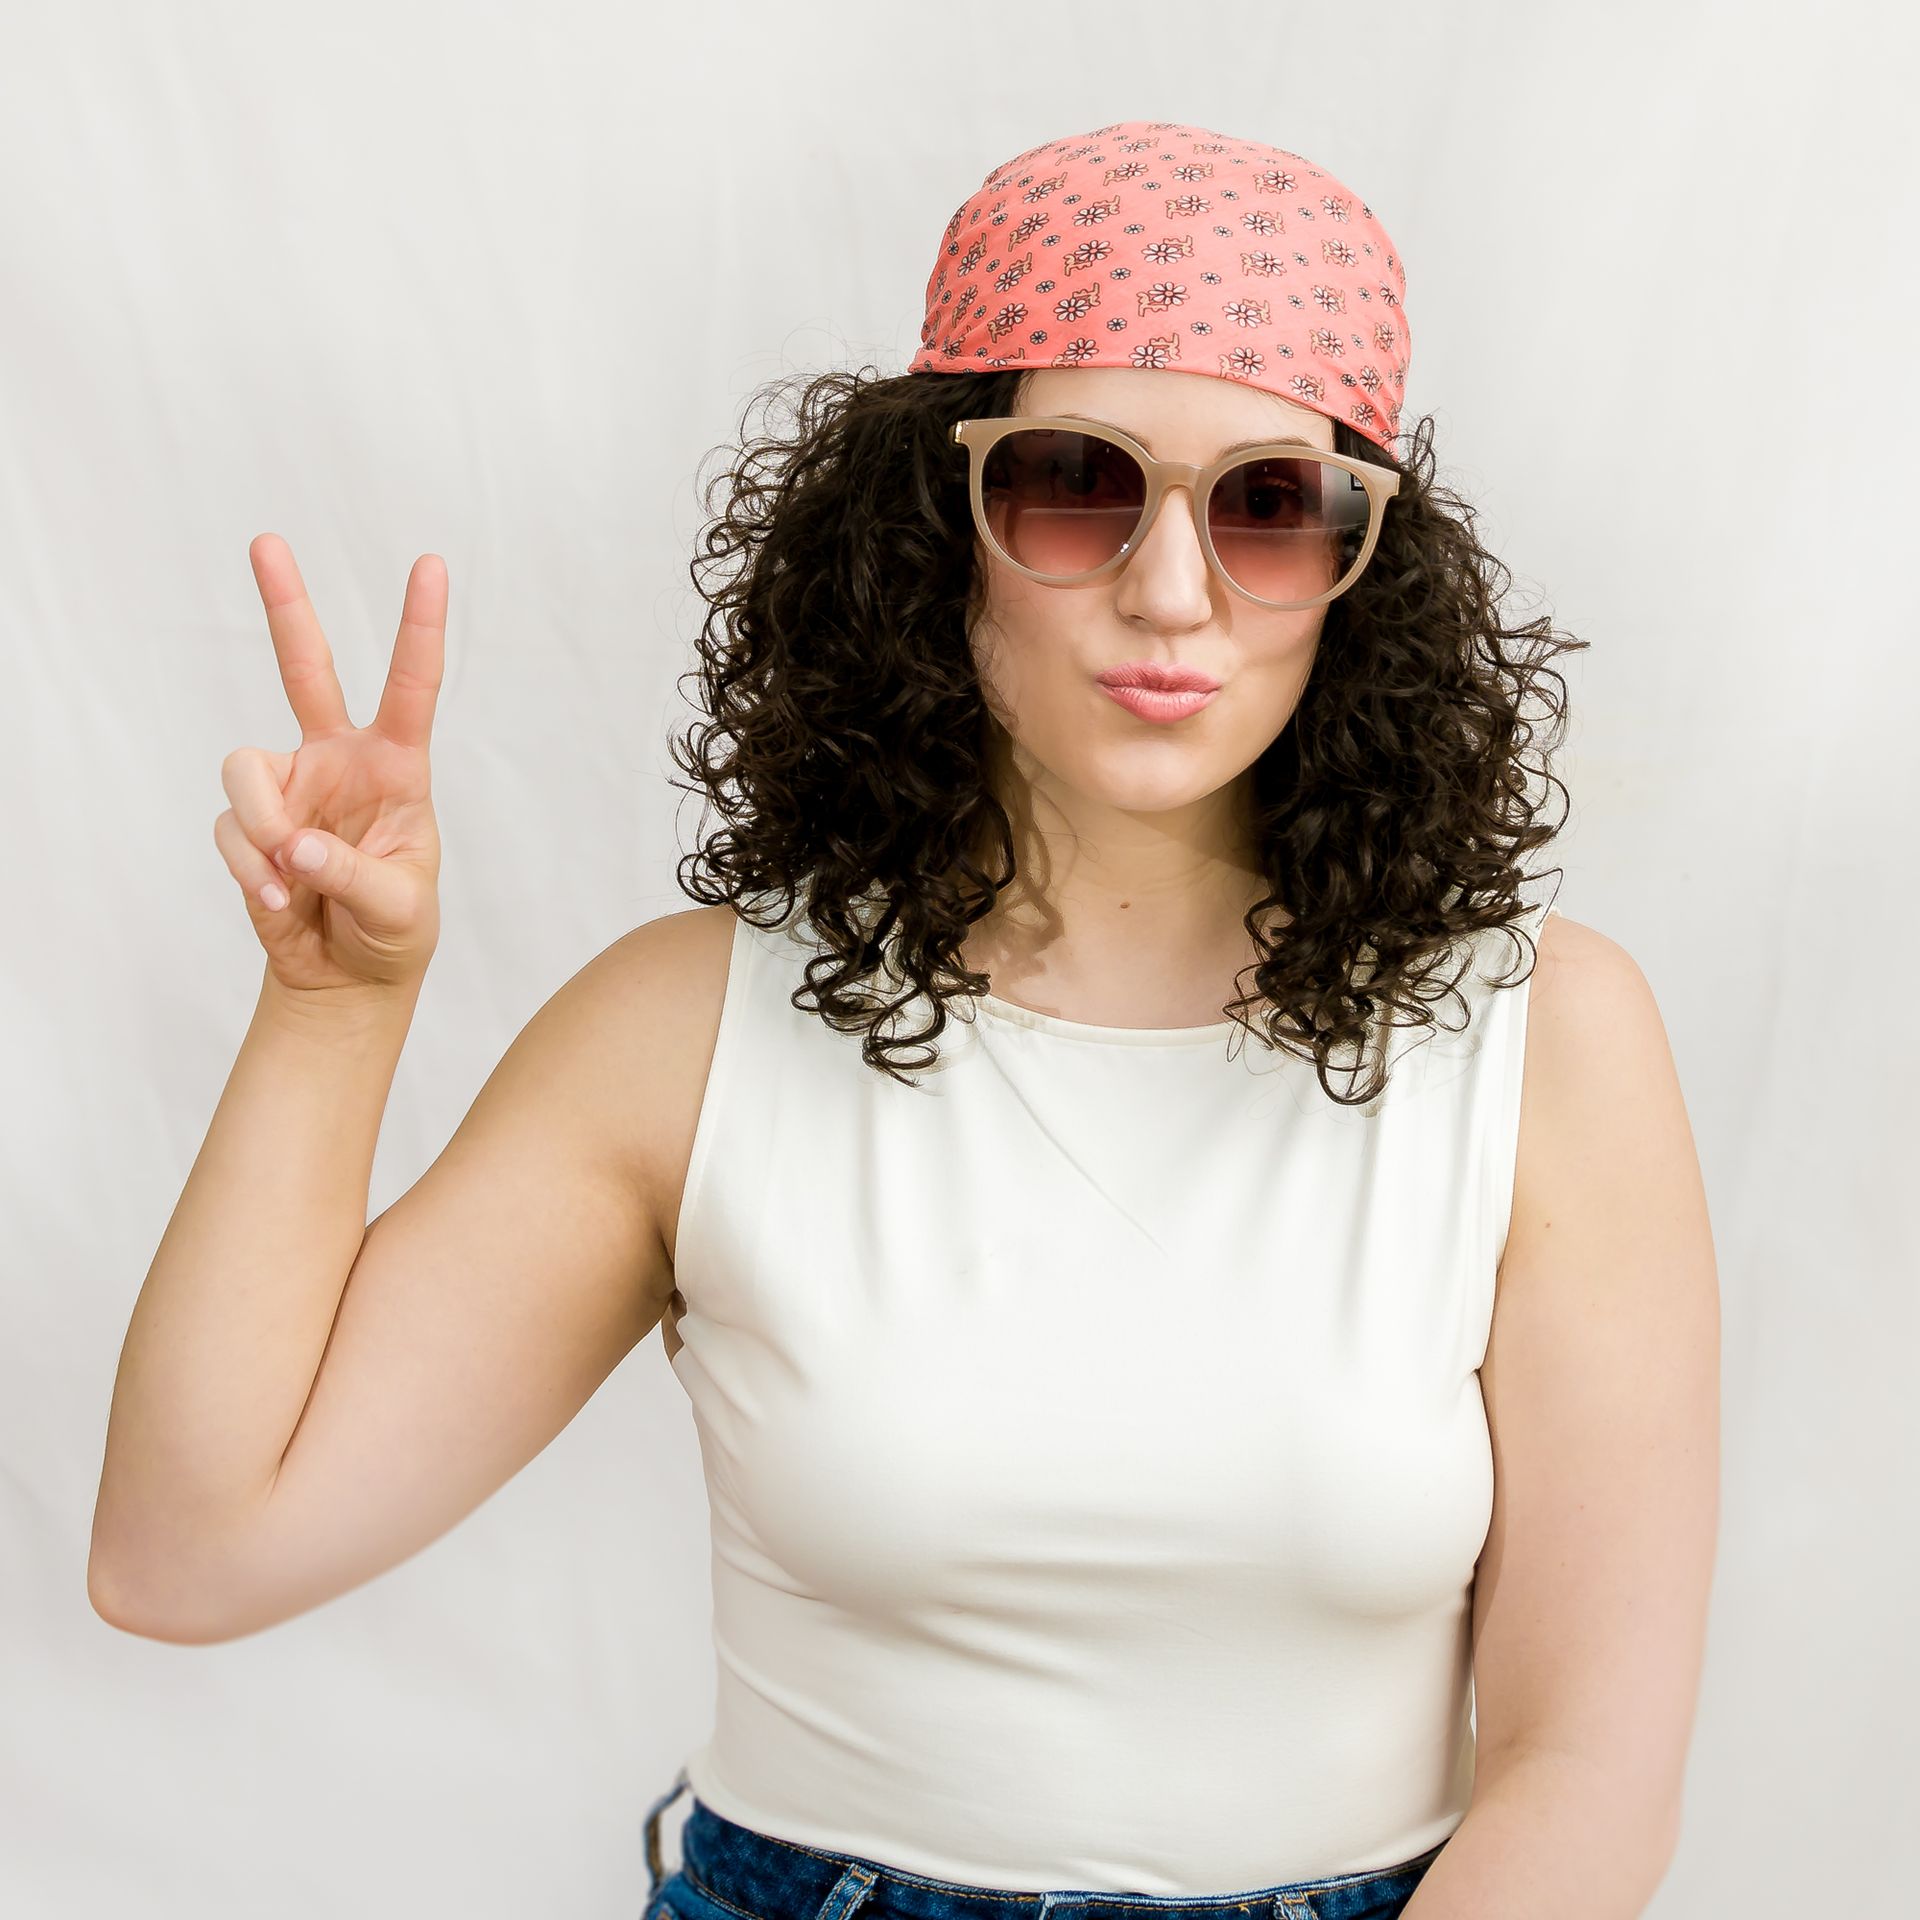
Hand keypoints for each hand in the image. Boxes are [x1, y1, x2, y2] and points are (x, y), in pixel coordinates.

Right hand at [213, 534, 444, 1002]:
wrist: (347, 977)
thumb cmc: (394, 932)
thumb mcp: (399, 910)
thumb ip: (352, 876)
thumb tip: (298, 845)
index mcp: (397, 768)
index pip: (411, 688)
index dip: (419, 627)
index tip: (430, 565)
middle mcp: (339, 761)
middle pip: (305, 669)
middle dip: (285, 605)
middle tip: (266, 540)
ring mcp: (290, 786)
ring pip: (245, 770)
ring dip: (263, 830)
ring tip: (291, 881)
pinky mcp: (250, 822)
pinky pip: (231, 828)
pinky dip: (249, 869)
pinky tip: (276, 901)